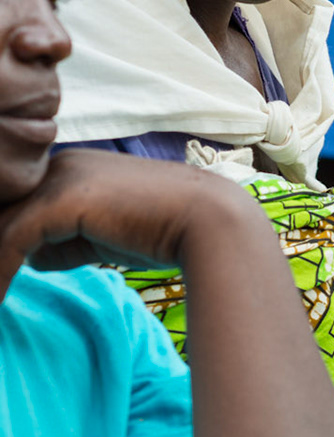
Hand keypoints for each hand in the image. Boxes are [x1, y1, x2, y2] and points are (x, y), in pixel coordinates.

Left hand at [0, 151, 258, 301]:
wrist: (211, 221)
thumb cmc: (170, 231)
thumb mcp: (108, 236)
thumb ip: (68, 244)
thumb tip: (33, 258)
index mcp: (71, 169)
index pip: (19, 204)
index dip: (5, 239)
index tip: (3, 268)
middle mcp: (58, 165)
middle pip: (5, 209)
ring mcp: (59, 180)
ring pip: (2, 224)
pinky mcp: (61, 201)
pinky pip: (13, 239)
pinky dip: (1, 271)